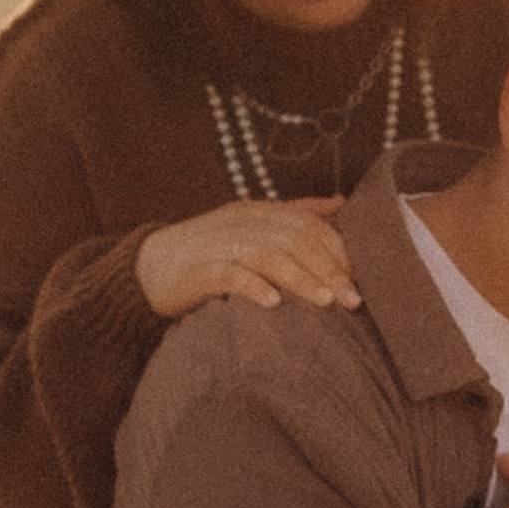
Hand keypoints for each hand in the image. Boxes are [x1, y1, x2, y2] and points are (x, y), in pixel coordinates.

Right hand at [136, 199, 359, 319]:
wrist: (148, 269)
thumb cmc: (208, 253)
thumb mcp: (252, 228)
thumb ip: (294, 215)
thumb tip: (339, 204)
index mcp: (257, 211)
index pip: (307, 223)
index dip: (338, 248)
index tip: (361, 277)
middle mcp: (241, 223)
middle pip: (294, 238)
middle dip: (329, 268)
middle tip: (353, 298)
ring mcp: (218, 245)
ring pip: (267, 255)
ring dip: (300, 278)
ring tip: (325, 301)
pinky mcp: (197, 270)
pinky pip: (229, 274)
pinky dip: (252, 286)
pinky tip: (273, 303)